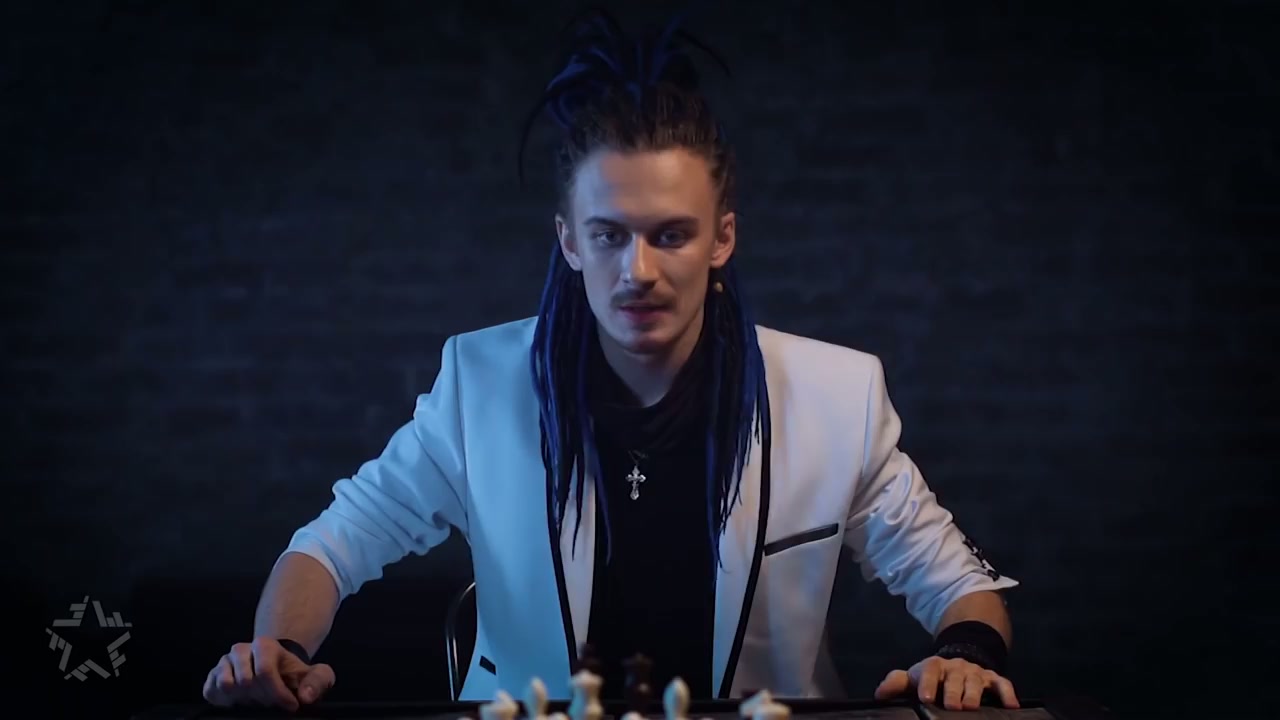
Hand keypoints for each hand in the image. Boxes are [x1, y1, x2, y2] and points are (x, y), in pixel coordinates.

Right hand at [202, 637, 335, 710]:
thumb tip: (305, 696)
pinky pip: (211, 691)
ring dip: (243, 700)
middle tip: (272, 703)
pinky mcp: (212, 677)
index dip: (277, 693)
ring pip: (226, 685)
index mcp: (265, 645)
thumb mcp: (315, 675)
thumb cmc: (294, 675)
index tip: (290, 706)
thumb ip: (318, 682)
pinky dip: (224, 701)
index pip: (265, 671)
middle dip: (262, 698)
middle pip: (246, 681)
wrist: (276, 673)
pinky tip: (240, 702)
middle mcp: (240, 650)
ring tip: (257, 702)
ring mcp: (223, 663)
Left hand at [874, 656, 1018, 710]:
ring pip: (976, 680)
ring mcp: (975, 673)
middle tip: (951, 705)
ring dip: (974, 693)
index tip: (925, 697)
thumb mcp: (913, 678)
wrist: (958, 663)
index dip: (927, 682)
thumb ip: (897, 683)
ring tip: (972, 706)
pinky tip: (1011, 705)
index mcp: (934, 666)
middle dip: (953, 690)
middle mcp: (955, 667)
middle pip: (954, 676)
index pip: (929, 669)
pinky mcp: (992, 679)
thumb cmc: (932, 677)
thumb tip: (879, 694)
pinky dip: (1007, 693)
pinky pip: (1002, 684)